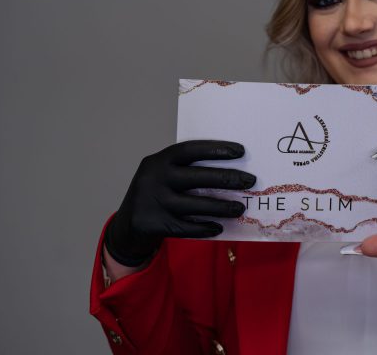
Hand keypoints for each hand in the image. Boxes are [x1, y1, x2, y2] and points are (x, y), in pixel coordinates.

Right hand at [104, 140, 254, 266]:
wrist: (126, 225)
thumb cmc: (155, 194)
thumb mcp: (163, 175)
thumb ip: (186, 170)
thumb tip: (230, 169)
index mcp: (159, 160)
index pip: (191, 149)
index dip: (216, 149)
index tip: (240, 151)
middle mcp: (155, 178)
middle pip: (197, 177)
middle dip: (227, 178)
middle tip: (250, 181)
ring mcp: (153, 202)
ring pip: (195, 205)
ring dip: (221, 207)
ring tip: (240, 208)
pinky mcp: (154, 224)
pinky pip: (187, 227)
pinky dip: (205, 227)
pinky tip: (219, 227)